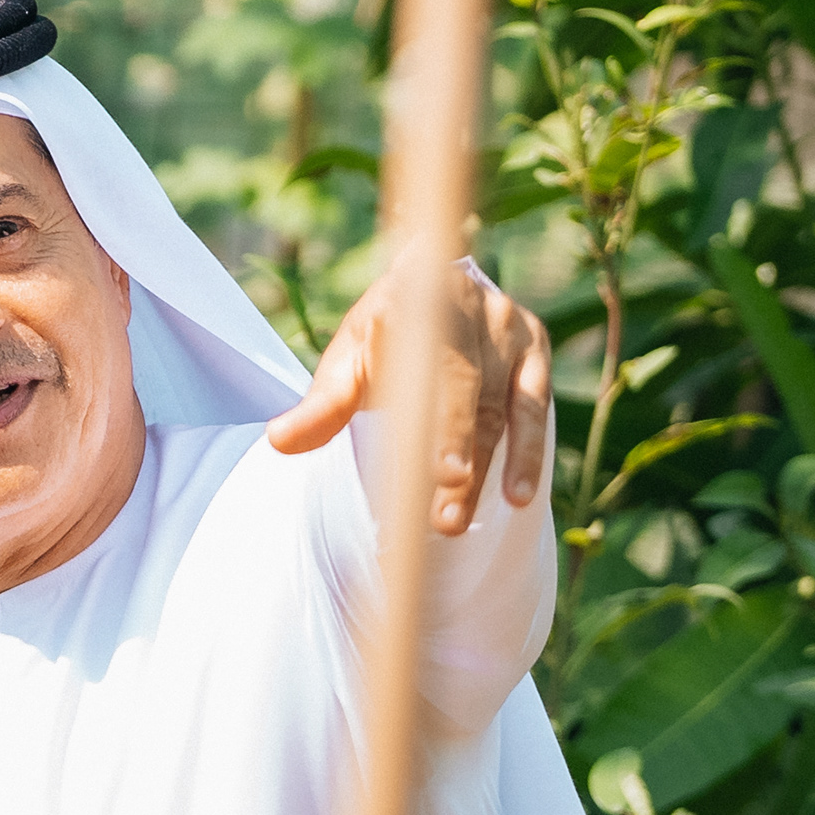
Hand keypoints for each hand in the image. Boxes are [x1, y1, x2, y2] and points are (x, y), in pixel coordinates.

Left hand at [264, 260, 552, 533]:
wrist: (430, 294)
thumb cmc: (379, 339)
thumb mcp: (346, 362)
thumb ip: (320, 404)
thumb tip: (279, 442)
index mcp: (415, 298)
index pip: (429, 363)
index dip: (440, 419)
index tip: (442, 472)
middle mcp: (471, 305)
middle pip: (469, 392)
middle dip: (458, 458)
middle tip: (443, 520)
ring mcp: (508, 325)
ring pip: (502, 407)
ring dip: (487, 469)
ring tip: (457, 520)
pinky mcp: (535, 347)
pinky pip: (535, 407)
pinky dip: (529, 453)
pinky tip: (519, 496)